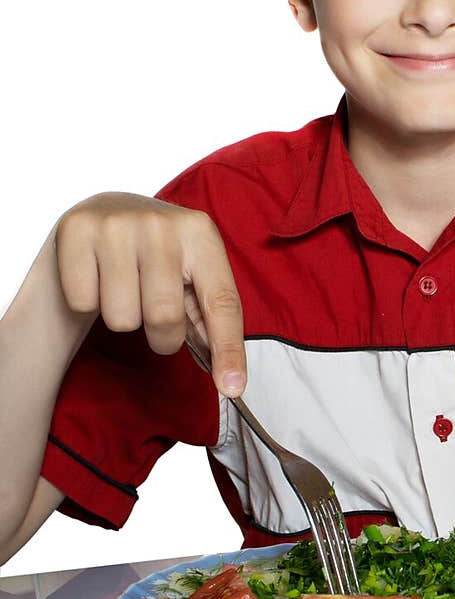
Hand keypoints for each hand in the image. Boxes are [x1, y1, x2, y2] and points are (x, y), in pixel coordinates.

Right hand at [54, 192, 245, 396]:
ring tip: (126, 290)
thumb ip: (212, 323)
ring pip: (121, 318)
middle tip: (155, 318)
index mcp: (201, 233)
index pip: (221, 302)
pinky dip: (88, 302)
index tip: (232, 387)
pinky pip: (83, 303)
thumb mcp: (194, 275)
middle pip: (164, 317)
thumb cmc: (160, 256)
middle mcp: (161, 223)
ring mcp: (116, 224)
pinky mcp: (76, 229)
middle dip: (162, 336)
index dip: (228, 349)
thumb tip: (231, 381)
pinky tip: (97, 276)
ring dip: (124, 319)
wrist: (109, 211)